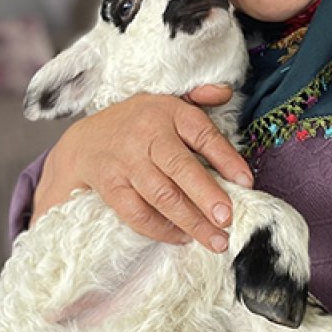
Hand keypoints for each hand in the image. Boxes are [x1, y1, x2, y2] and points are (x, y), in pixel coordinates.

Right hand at [31, 85, 252, 250]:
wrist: (84, 141)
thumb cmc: (137, 124)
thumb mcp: (167, 102)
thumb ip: (199, 97)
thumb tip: (225, 92)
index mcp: (168, 112)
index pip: (202, 133)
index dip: (226, 158)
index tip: (246, 182)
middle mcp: (147, 135)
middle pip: (180, 167)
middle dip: (206, 195)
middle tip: (228, 219)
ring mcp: (127, 163)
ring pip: (161, 195)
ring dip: (190, 221)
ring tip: (216, 239)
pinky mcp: (111, 186)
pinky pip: (137, 213)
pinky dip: (161, 229)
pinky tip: (183, 237)